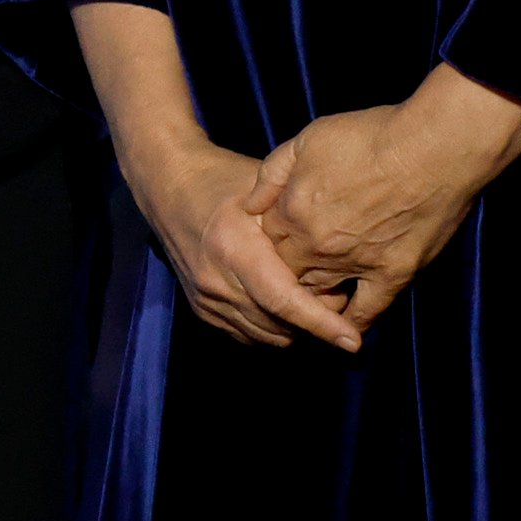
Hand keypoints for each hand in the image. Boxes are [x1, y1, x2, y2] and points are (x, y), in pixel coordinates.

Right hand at [121, 133, 365, 354]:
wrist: (167, 183)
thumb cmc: (224, 178)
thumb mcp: (264, 190)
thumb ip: (297, 227)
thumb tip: (341, 265)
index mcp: (232, 248)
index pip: (283, 300)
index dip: (320, 323)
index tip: (353, 342)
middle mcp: (215, 280)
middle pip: (280, 325)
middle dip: (316, 322)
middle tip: (336, 294)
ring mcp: (205, 298)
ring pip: (267, 336)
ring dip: (295, 328)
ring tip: (311, 297)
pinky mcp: (202, 308)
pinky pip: (248, 335)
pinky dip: (272, 328)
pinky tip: (283, 304)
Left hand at [245, 66, 520, 335]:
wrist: (432, 147)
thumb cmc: (369, 136)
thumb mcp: (306, 140)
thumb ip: (272, 174)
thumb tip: (250, 204)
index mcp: (292, 211)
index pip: (263, 240)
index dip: (266, 240)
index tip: (274, 240)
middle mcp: (317, 244)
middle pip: (285, 271)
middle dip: (282, 272)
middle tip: (286, 272)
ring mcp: (355, 263)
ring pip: (319, 292)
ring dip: (311, 296)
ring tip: (308, 300)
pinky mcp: (394, 274)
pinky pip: (368, 310)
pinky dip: (353, 324)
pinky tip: (344, 335)